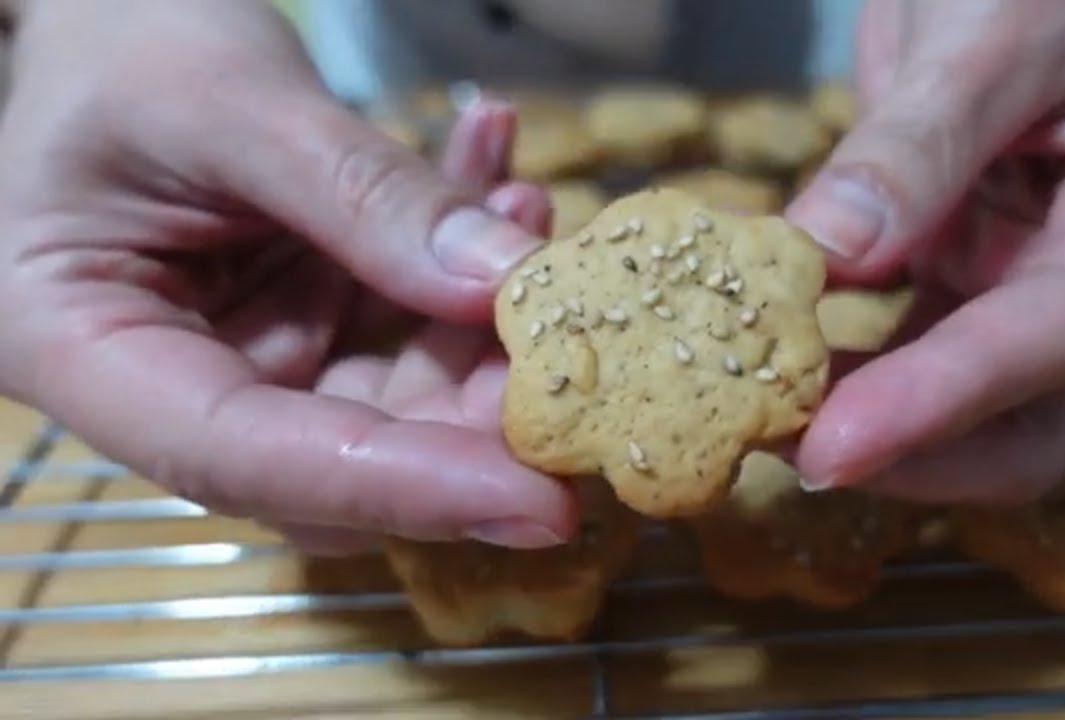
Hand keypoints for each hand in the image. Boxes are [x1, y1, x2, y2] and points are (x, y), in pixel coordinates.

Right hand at [0, 0, 575, 547]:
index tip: (537, 502)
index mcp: (89, 353)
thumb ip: (358, 196)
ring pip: (393, 395)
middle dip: (470, 405)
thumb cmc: (120, 43)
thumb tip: (499, 285)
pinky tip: (502, 184)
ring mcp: (246, 355)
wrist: (105, 15)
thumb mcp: (230, 102)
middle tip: (570, 337)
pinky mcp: (303, 321)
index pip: (250, 463)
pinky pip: (402, 323)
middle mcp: (171, 384)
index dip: (399, 487)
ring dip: (480, 320)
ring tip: (528, 214)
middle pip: (339, 448)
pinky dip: (460, 265)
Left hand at [788, 0, 1064, 501]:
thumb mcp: (992, 24)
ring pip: (966, 416)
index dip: (946, 396)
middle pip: (1032, 420)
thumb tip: (830, 252)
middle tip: (786, 448)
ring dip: (864, 423)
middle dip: (911, 447)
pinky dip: (844, 375)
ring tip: (758, 417)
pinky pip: (910, 362)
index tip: (835, 446)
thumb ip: (919, 141)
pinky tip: (769, 366)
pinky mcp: (976, 289)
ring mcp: (1048, 291)